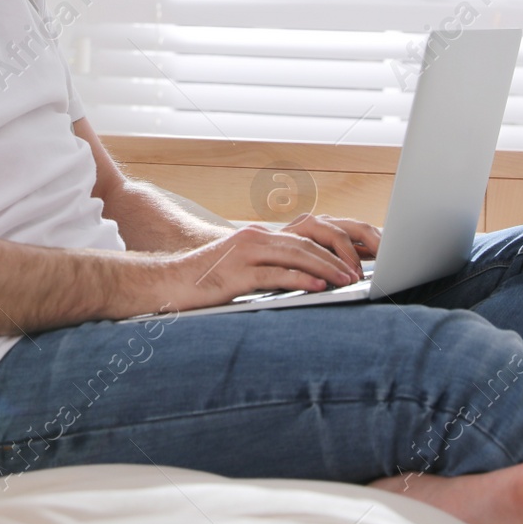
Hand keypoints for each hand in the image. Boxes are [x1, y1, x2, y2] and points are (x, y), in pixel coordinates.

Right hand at [143, 220, 370, 313]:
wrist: (166, 283)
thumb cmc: (201, 281)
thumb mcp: (237, 270)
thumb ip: (264, 269)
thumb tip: (294, 281)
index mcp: (254, 237)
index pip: (300, 240)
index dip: (327, 251)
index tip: (347, 264)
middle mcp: (252, 240)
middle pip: (303, 245)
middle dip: (334, 258)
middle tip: (356, 273)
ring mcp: (244, 256)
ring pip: (295, 257)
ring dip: (325, 268)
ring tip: (346, 280)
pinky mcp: (237, 275)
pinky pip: (276, 275)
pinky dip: (301, 279)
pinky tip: (319, 286)